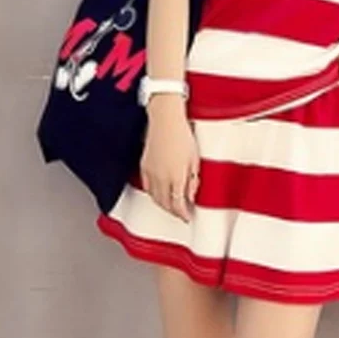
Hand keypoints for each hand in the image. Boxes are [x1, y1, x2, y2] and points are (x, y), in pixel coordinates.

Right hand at [140, 95, 199, 222]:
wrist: (165, 120)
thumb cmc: (182, 135)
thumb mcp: (195, 159)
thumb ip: (193, 180)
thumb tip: (191, 196)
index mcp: (176, 177)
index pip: (178, 204)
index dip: (182, 214)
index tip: (187, 217)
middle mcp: (161, 178)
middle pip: (165, 204)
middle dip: (173, 211)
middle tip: (180, 213)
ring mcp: (151, 173)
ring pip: (154, 197)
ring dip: (163, 204)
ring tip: (171, 205)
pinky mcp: (144, 166)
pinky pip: (147, 187)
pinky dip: (153, 194)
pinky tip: (159, 193)